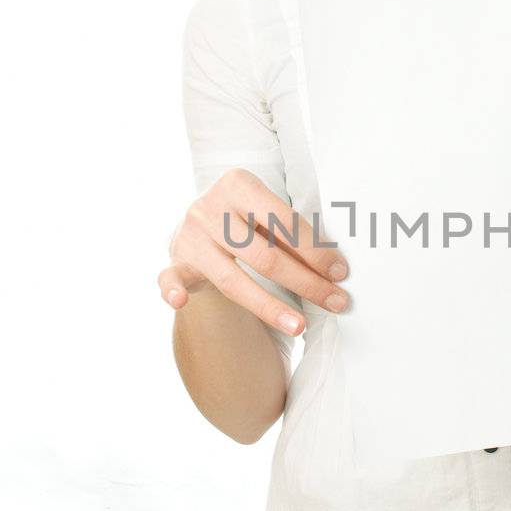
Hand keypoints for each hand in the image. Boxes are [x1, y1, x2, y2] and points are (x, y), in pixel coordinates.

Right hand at [157, 169, 350, 335]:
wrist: (198, 224)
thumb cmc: (246, 221)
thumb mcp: (265, 213)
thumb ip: (292, 231)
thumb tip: (336, 267)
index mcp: (238, 184)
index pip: (284, 222)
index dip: (316, 250)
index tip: (340, 273)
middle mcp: (210, 208)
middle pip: (264, 255)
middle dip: (305, 282)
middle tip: (336, 302)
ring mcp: (190, 237)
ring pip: (233, 280)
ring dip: (269, 306)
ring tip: (300, 326)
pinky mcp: (176, 261)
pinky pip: (170, 278)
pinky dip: (172, 290)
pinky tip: (179, 300)